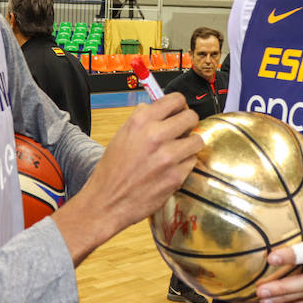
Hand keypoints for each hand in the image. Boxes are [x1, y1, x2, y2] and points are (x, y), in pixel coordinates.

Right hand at [52, 93, 201, 262]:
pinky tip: (171, 168)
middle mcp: (156, 135)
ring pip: (196, 140)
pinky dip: (185, 164)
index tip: (179, 111)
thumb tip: (158, 108)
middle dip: (188, 123)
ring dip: (189, 145)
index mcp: (140, 121)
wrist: (106, 202)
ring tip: (178, 151)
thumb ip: (143, 119)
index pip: (175, 99)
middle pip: (191, 117)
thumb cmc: (112, 170)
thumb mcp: (122, 135)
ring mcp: (168, 157)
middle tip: (183, 131)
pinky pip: (192, 162)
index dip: (180, 105)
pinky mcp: (176, 176)